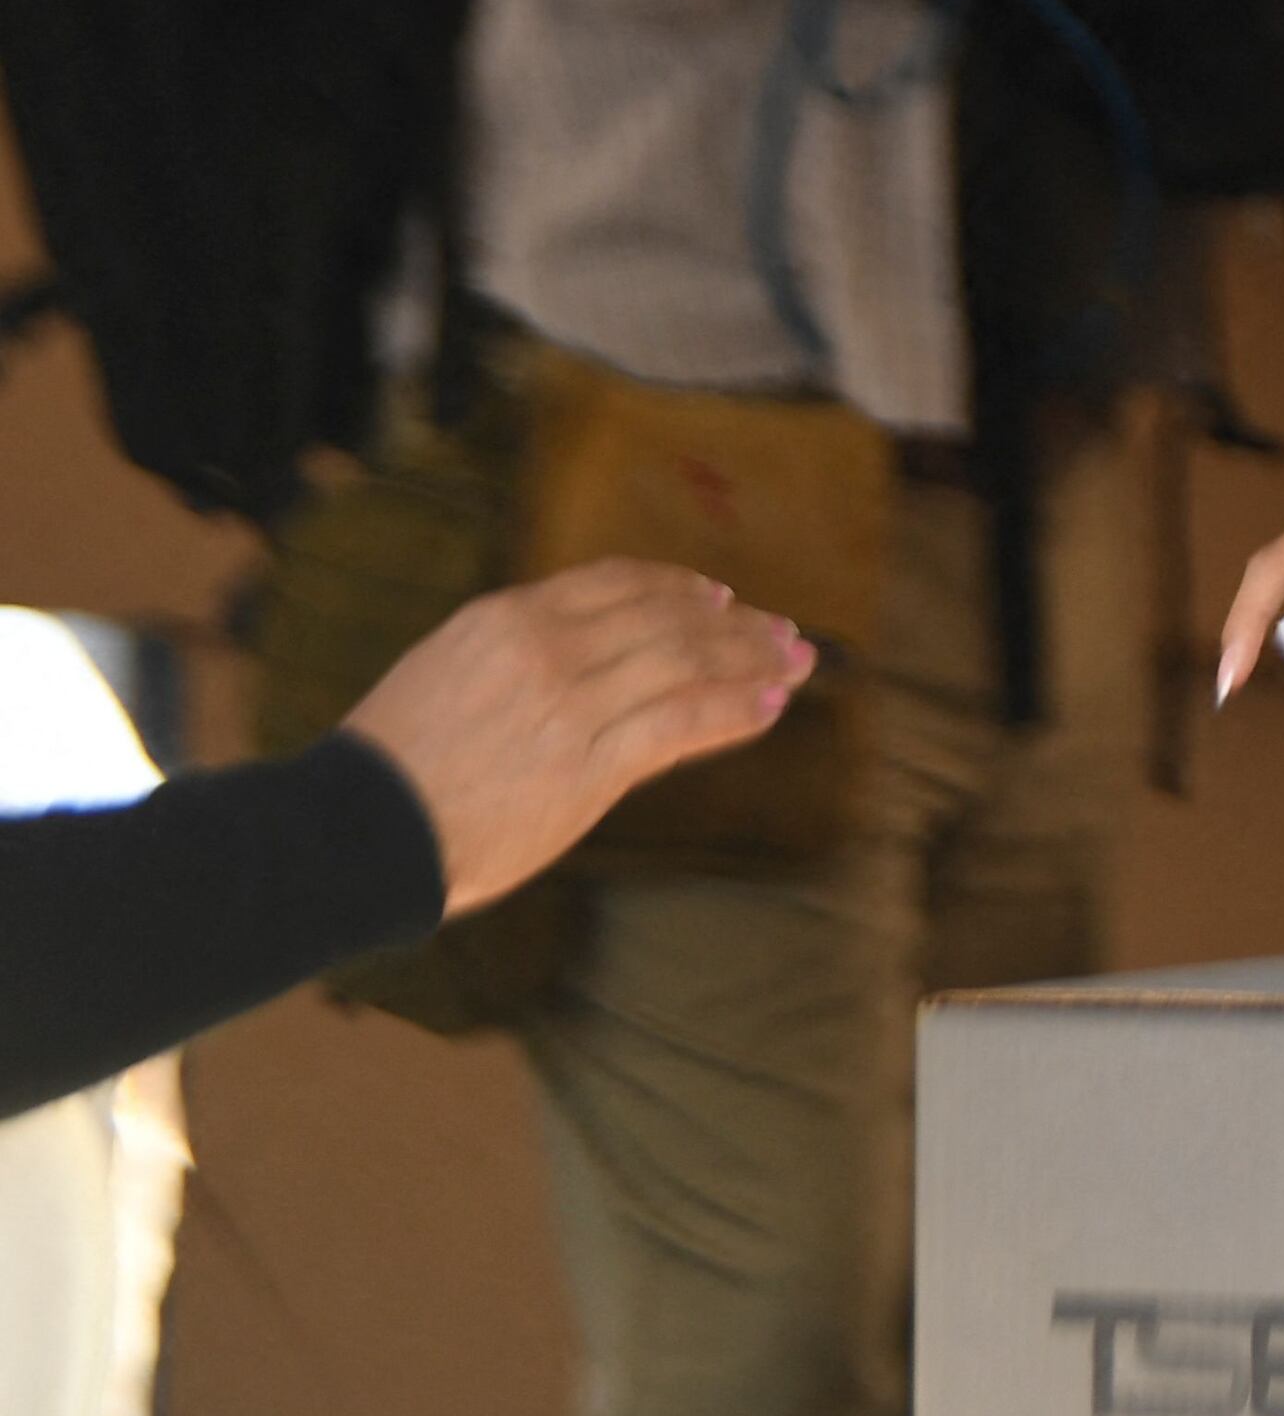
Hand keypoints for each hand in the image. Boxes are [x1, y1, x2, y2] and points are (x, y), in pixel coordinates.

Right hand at [337, 562, 813, 914]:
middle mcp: (547, 647)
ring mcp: (572, 703)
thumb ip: (519, 654)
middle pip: (667, 619)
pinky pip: (682, 721)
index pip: (617, 583)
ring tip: (795, 661)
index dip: (678, 587)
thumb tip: (586, 654)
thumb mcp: (449, 673)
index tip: (718, 597)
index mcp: (506, 617)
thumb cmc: (392, 767)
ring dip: (751, 659)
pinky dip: (735, 708)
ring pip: (686, 662)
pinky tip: (769, 704)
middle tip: (780, 631)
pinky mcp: (590, 763)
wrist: (356, 833)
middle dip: (734, 624)